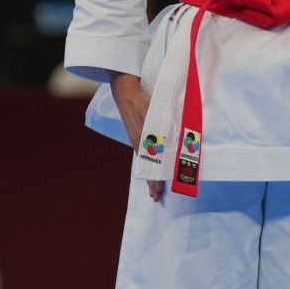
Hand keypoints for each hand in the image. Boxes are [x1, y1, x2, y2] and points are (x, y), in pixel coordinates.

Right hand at [110, 72, 163, 201]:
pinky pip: (143, 153)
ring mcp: (136, 139)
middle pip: (147, 167)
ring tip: (153, 188)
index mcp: (142, 139)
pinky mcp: (136, 134)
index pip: (150, 164)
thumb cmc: (140, 99)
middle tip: (155, 197)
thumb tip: (165, 139)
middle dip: (152, 182)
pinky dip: (147, 164)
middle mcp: (138, 142)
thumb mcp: (150, 109)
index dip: (154, 179)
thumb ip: (158, 123)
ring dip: (150, 174)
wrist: (124, 91)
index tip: (157, 192)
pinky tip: (149, 168)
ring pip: (146, 161)